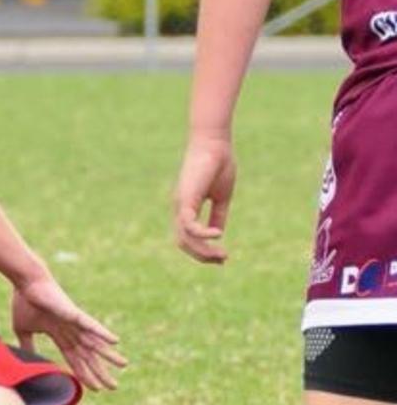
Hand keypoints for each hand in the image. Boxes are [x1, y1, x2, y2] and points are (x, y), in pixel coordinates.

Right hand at [12, 278, 125, 390]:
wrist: (24, 283)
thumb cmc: (24, 302)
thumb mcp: (23, 330)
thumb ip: (28, 346)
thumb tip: (28, 360)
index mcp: (59, 335)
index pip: (75, 359)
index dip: (84, 374)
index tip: (95, 389)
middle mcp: (71, 330)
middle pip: (88, 355)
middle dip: (100, 371)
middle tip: (114, 387)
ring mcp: (74, 322)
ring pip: (94, 342)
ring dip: (108, 354)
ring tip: (124, 365)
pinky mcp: (73, 313)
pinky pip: (90, 324)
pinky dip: (102, 333)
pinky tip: (115, 341)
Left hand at [173, 134, 235, 263]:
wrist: (215, 145)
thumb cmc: (219, 166)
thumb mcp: (221, 197)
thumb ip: (218, 215)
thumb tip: (218, 234)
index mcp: (187, 208)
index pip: (188, 237)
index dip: (203, 251)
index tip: (222, 257)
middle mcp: (180, 208)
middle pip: (184, 242)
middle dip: (203, 256)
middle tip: (223, 260)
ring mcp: (181, 204)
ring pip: (184, 237)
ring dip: (203, 250)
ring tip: (222, 255)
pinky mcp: (185, 198)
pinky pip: (188, 224)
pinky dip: (202, 233)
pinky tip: (217, 234)